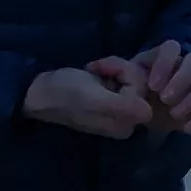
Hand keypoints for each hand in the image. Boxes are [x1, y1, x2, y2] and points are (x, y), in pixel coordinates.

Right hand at [22, 64, 152, 138]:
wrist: (40, 91)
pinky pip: (124, 76)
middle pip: (140, 82)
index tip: (103, 70)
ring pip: (133, 76)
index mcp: (126, 124)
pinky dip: (109, 68)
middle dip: (119, 68)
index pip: (143, 90)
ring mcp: (120, 108)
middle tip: (97, 66)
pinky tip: (93, 70)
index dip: (126, 73)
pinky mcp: (113, 96)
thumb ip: (123, 107)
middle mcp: (127, 119)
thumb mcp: (95, 100)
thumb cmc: (65, 93)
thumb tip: (150, 113)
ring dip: (112, 66)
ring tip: (92, 68)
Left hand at [123, 40, 190, 134]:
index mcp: (166, 57)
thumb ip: (124, 76)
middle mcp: (186, 66)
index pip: (172, 47)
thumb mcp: (124, 83)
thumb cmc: (134, 94)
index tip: (152, 86)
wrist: (143, 117)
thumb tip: (122, 74)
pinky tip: (185, 128)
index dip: (165, 64)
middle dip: (183, 79)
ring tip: (174, 114)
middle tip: (165, 99)